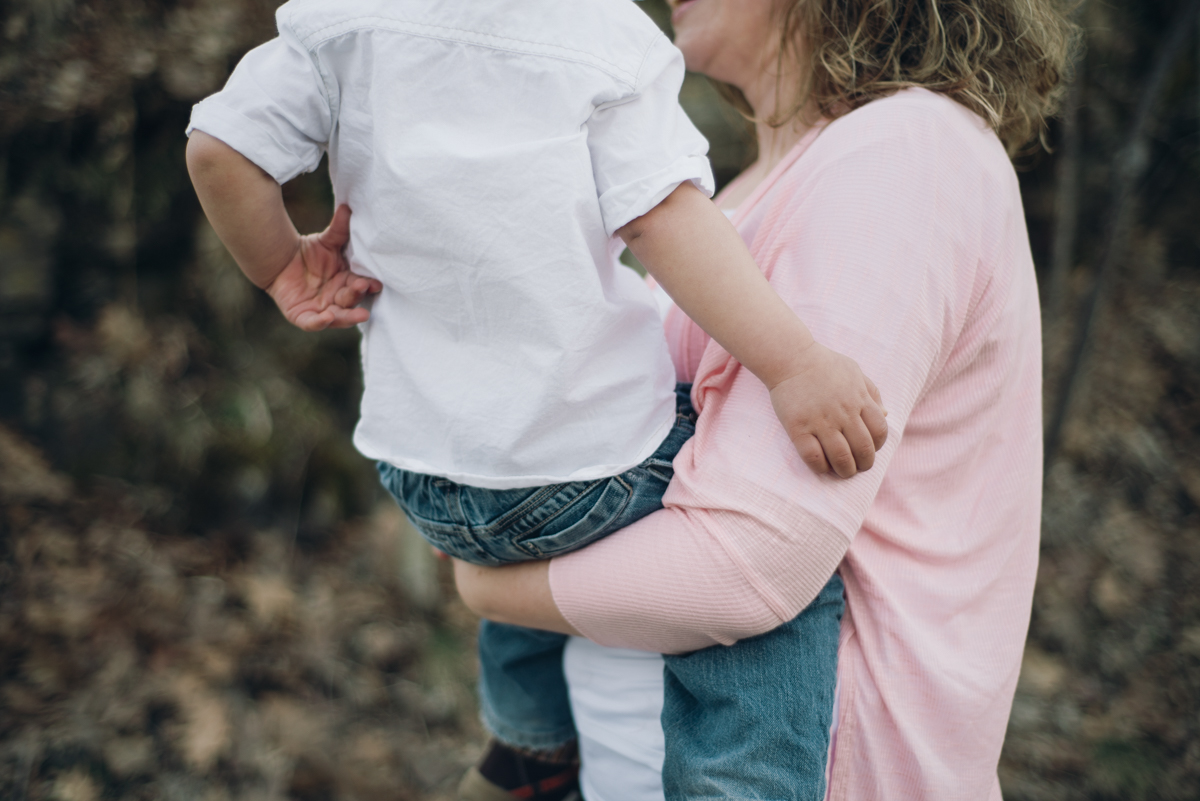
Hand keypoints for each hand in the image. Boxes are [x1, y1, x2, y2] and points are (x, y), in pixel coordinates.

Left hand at [265, 205, 381, 330]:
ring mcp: (321, 310)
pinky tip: (328, 317)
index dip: (368, 285)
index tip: (376, 282)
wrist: (278, 260)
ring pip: (338, 317)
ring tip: (360, 315)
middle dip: (357, 296)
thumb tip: (348, 206)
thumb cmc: (308, 252)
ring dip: (349, 317)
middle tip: (362, 287)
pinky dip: (321, 323)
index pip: (361, 286)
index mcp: (346, 283)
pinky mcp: (303, 317)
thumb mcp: (326, 241)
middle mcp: (337, 299)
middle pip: (350, 301)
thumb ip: (339, 228)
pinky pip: (313, 323)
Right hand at [769, 342, 887, 477]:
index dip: (878, 445)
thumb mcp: (855, 372)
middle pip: (863, 449)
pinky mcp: (798, 428)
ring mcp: (820, 421)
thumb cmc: (824, 364)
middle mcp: (843, 412)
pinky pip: (813, 457)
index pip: (879, 431)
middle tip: (858, 466)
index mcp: (859, 399)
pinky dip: (821, 467)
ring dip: (845, 470)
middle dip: (864, 464)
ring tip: (842, 471)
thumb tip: (886, 415)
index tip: (869, 449)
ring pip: (841, 457)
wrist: (790, 358)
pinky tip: (822, 466)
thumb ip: (872, 392)